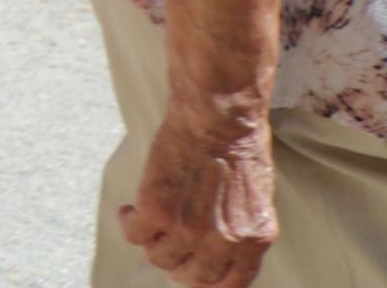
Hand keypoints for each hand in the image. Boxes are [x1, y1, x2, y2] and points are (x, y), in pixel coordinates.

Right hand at [118, 105, 277, 284]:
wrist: (218, 116)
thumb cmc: (240, 145)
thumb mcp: (258, 200)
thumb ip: (242, 230)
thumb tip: (219, 248)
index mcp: (253, 241)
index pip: (229, 285)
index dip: (206, 281)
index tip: (192, 269)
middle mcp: (223, 243)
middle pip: (188, 276)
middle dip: (176, 260)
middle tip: (166, 239)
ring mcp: (189, 230)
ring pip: (157, 256)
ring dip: (150, 239)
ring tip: (147, 217)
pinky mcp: (157, 211)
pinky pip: (134, 234)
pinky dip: (128, 222)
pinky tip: (130, 208)